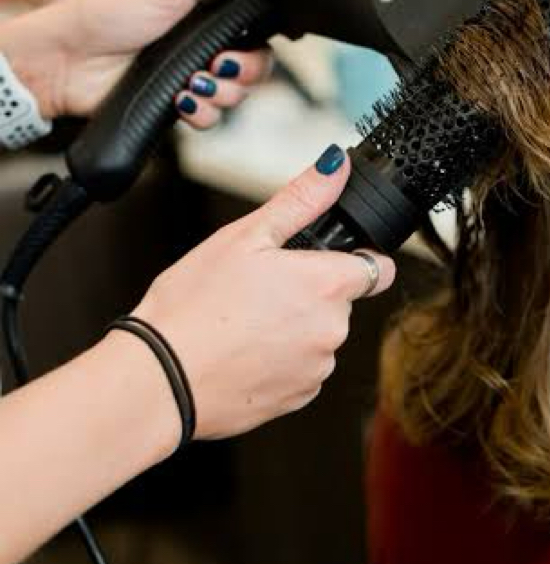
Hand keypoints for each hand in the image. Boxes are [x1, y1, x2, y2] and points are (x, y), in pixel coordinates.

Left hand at [0, 0, 269, 126]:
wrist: (70, 58)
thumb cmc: (109, 14)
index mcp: (209, 17)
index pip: (256, 36)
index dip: (258, 46)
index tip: (242, 44)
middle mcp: (205, 48)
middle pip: (254, 70)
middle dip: (244, 73)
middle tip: (218, 65)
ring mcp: (193, 77)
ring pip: (235, 97)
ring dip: (221, 94)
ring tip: (192, 83)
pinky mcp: (179, 104)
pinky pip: (210, 119)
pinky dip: (202, 114)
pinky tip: (181, 101)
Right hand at [130, 146, 395, 439]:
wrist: (158, 380)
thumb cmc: (193, 306)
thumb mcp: (244, 236)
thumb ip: (301, 200)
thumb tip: (335, 166)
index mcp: (327, 285)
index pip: (378, 268)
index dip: (356, 258)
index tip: (328, 260)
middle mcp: (333, 329)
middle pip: (341, 302)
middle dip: (310, 293)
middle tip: (259, 289)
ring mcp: (317, 368)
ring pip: (319, 337)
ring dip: (294, 328)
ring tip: (243, 322)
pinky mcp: (299, 398)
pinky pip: (301, 370)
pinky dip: (280, 361)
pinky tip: (242, 352)